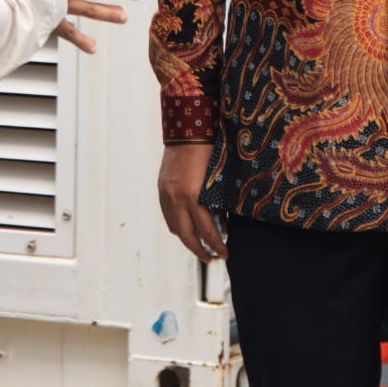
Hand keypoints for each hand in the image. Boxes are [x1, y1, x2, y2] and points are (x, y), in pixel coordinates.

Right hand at [158, 143, 226, 261]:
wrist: (188, 128)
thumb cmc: (210, 149)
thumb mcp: (218, 178)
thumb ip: (218, 203)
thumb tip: (223, 225)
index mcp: (193, 195)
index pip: (206, 230)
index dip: (217, 245)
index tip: (225, 254)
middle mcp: (176, 197)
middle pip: (187, 235)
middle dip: (200, 250)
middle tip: (212, 258)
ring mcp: (166, 192)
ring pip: (174, 227)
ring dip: (187, 240)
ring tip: (200, 246)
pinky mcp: (162, 187)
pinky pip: (167, 214)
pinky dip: (177, 225)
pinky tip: (187, 227)